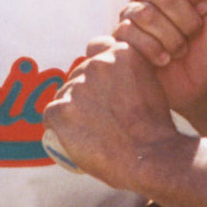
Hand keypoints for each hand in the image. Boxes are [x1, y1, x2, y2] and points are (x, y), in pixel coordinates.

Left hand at [43, 37, 177, 189]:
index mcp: (121, 53)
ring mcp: (77, 86)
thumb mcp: (152, 84)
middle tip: (100, 119)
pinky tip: (72, 137)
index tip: (105, 90)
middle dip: (85, 95)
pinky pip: (51, 114)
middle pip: (79, 75)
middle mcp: (96, 64)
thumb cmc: (156, 129)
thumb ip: (131, 72)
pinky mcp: (61, 109)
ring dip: (71, 111)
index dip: (98, 71)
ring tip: (91, 132)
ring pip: (64, 95)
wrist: (151, 158)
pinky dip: (58, 127)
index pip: (97, 49)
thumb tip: (115, 77)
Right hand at [113, 0, 206, 113]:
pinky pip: (130, 34)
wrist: (200, 89)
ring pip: (146, 14)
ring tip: (181, 51)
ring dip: (172, 38)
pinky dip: (155, 51)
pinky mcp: (121, 37)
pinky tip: (164, 59)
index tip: (205, 6)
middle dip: (186, 19)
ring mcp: (131, 14)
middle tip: (194, 33)